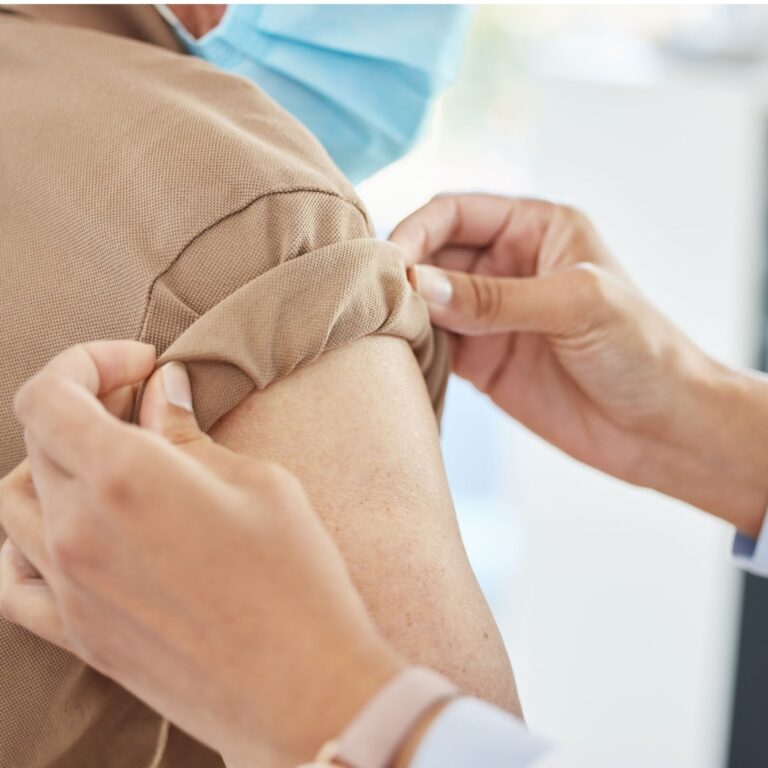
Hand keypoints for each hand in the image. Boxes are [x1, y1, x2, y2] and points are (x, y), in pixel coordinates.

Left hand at [0, 341, 402, 767]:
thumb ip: (189, 435)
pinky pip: (14, 576)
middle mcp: (78, 529)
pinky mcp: (78, 634)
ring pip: (15, 502)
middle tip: (144, 405)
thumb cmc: (294, 578)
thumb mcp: (256, 484)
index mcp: (124, 476)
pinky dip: (28, 537)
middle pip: (39, 441)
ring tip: (111, 464)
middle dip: (88, 404)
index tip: (138, 365)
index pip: (50, 394)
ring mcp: (69, 587)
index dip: (87, 362)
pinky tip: (74, 531)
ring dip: (54, 464)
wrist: (301, 689)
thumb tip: (160, 394)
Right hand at [391, 194, 767, 534]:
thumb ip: (495, 297)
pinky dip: (412, 348)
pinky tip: (397, 356)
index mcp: (535, 228)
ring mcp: (492, 315)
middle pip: (433, 253)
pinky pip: (434, 345)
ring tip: (379, 327)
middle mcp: (507, 265)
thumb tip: (419, 284)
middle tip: (376, 298)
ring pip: (426, 300)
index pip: (456, 212)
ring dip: (403, 311)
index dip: (418, 231)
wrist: (660, 429)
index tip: (392, 263)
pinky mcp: (482, 360)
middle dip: (404, 271)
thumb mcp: (575, 306)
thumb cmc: (642, 350)